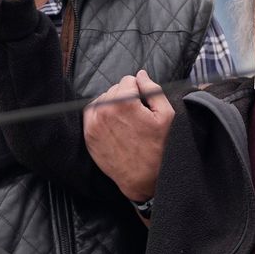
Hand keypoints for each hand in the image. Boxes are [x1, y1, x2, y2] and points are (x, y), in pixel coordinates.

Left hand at [83, 70, 174, 201]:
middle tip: (136, 114)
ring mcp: (94, 123)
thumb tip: (141, 75)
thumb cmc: (158, 147)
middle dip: (126, 96)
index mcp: (124, 103)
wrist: (142, 178)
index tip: (144, 104)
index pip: (129, 80)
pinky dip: (101, 113)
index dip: (139, 89)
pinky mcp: (88, 135)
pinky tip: (114, 124)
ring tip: (126, 120)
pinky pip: (92, 112)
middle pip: (115, 89)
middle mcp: (105, 110)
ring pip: (102, 99)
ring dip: (113, 104)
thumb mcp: (165, 115)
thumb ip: (153, 89)